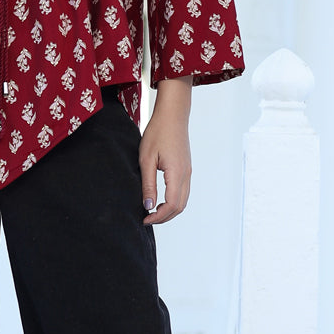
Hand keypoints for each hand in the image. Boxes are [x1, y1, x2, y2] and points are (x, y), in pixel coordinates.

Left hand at [140, 76, 191, 224]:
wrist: (172, 115)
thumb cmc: (157, 133)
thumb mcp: (146, 160)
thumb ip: (148, 184)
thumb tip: (147, 206)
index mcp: (177, 174)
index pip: (171, 205)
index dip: (158, 216)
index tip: (144, 219)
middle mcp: (186, 175)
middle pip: (179, 207)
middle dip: (164, 217)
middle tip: (147, 219)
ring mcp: (188, 172)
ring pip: (183, 201)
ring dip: (169, 210)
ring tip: (152, 211)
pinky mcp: (186, 168)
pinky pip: (183, 192)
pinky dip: (173, 201)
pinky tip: (160, 199)